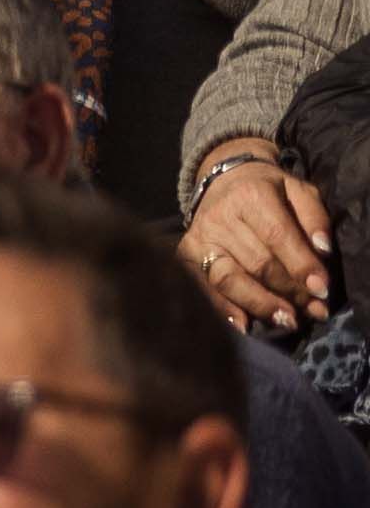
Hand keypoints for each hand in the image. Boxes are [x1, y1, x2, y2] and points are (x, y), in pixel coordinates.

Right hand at [187, 152, 335, 334]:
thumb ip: (314, 218)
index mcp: (251, 195)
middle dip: (289, 290)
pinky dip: (225, 308)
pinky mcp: (185, 255)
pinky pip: (206, 287)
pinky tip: (245, 324)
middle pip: (257, 263)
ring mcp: (199, 239)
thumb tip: (322, 251)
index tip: (322, 289)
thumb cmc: (268, 191)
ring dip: (261, 303)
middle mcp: (220, 218)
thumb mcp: (299, 191)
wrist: (223, 182)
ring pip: (230, 279)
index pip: (277, 236)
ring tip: (287, 320)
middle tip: (314, 309)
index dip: (300, 265)